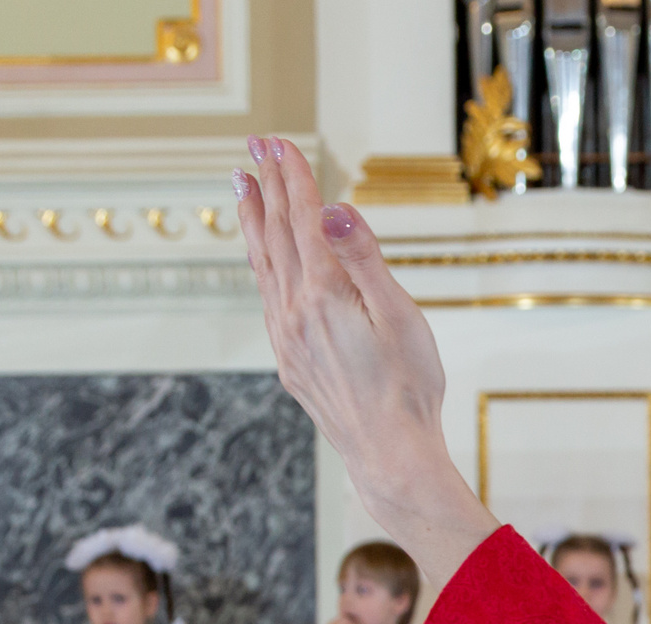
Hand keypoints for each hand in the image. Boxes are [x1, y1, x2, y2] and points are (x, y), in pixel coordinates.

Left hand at [240, 140, 496, 580]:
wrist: (389, 454)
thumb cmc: (408, 388)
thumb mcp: (400, 317)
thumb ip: (364, 259)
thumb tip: (335, 211)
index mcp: (326, 294)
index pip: (305, 220)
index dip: (293, 177)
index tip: (280, 142)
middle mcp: (296, 312)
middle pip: (278, 235)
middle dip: (268, 186)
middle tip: (255, 147)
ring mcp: (288, 338)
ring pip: (264, 264)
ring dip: (254, 220)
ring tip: (241, 186)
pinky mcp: (291, 361)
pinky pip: (267, 297)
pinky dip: (260, 263)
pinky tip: (260, 257)